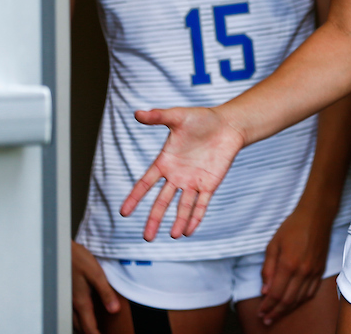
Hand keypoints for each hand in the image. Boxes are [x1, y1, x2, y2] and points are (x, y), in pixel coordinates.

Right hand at [72, 241, 118, 333]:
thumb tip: (113, 309)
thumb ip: (106, 293)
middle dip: (90, 333)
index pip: (89, 327)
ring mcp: (67, 300)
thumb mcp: (97, 274)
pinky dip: (79, 319)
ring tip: (93, 329)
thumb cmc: (78, 260)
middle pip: (81, 327)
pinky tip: (83, 314)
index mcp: (81, 302)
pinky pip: (72, 313)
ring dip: (84, 327)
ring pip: (75, 321)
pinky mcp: (65, 294)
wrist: (61, 250)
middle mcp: (72, 304)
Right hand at [119, 106, 245, 240]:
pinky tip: (190, 230)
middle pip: (162, 201)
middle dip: (154, 218)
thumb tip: (137, 113)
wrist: (227, 124)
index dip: (135, 197)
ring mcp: (193, 181)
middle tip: (146, 237)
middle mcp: (177, 176)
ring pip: (183, 206)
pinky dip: (197, 216)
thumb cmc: (201, 119)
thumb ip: (158, 117)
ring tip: (173, 235)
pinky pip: (202, 203)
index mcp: (165, 162)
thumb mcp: (178, 116)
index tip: (123, 213)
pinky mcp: (210, 184)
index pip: (145, 183)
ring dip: (178, 220)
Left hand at [256, 204, 333, 324]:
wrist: (316, 216)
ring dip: (287, 309)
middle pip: (288, 300)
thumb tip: (265, 290)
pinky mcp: (320, 270)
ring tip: (277, 314)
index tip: (260, 313)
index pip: (275, 294)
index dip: (267, 306)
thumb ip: (267, 269)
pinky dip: (301, 301)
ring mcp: (313, 272)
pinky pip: (311, 292)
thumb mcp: (273, 244)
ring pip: (300, 299)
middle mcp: (302, 271)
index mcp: (288, 264)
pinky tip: (293, 303)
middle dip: (275, 313)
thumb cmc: (292, 227)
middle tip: (266, 320)